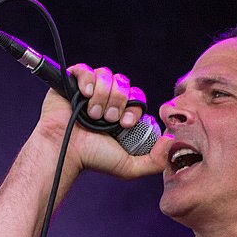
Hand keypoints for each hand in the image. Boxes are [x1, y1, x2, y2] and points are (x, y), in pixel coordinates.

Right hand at [35, 63, 170, 179]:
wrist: (64, 152)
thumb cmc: (92, 159)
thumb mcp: (129, 167)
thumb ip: (155, 161)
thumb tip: (171, 139)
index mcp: (120, 113)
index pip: (136, 97)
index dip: (134, 107)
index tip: (125, 124)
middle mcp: (106, 99)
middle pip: (123, 83)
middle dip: (119, 101)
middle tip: (109, 119)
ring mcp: (88, 89)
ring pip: (106, 75)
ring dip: (102, 95)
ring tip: (93, 114)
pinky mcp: (70, 82)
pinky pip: (85, 69)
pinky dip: (87, 79)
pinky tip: (84, 96)